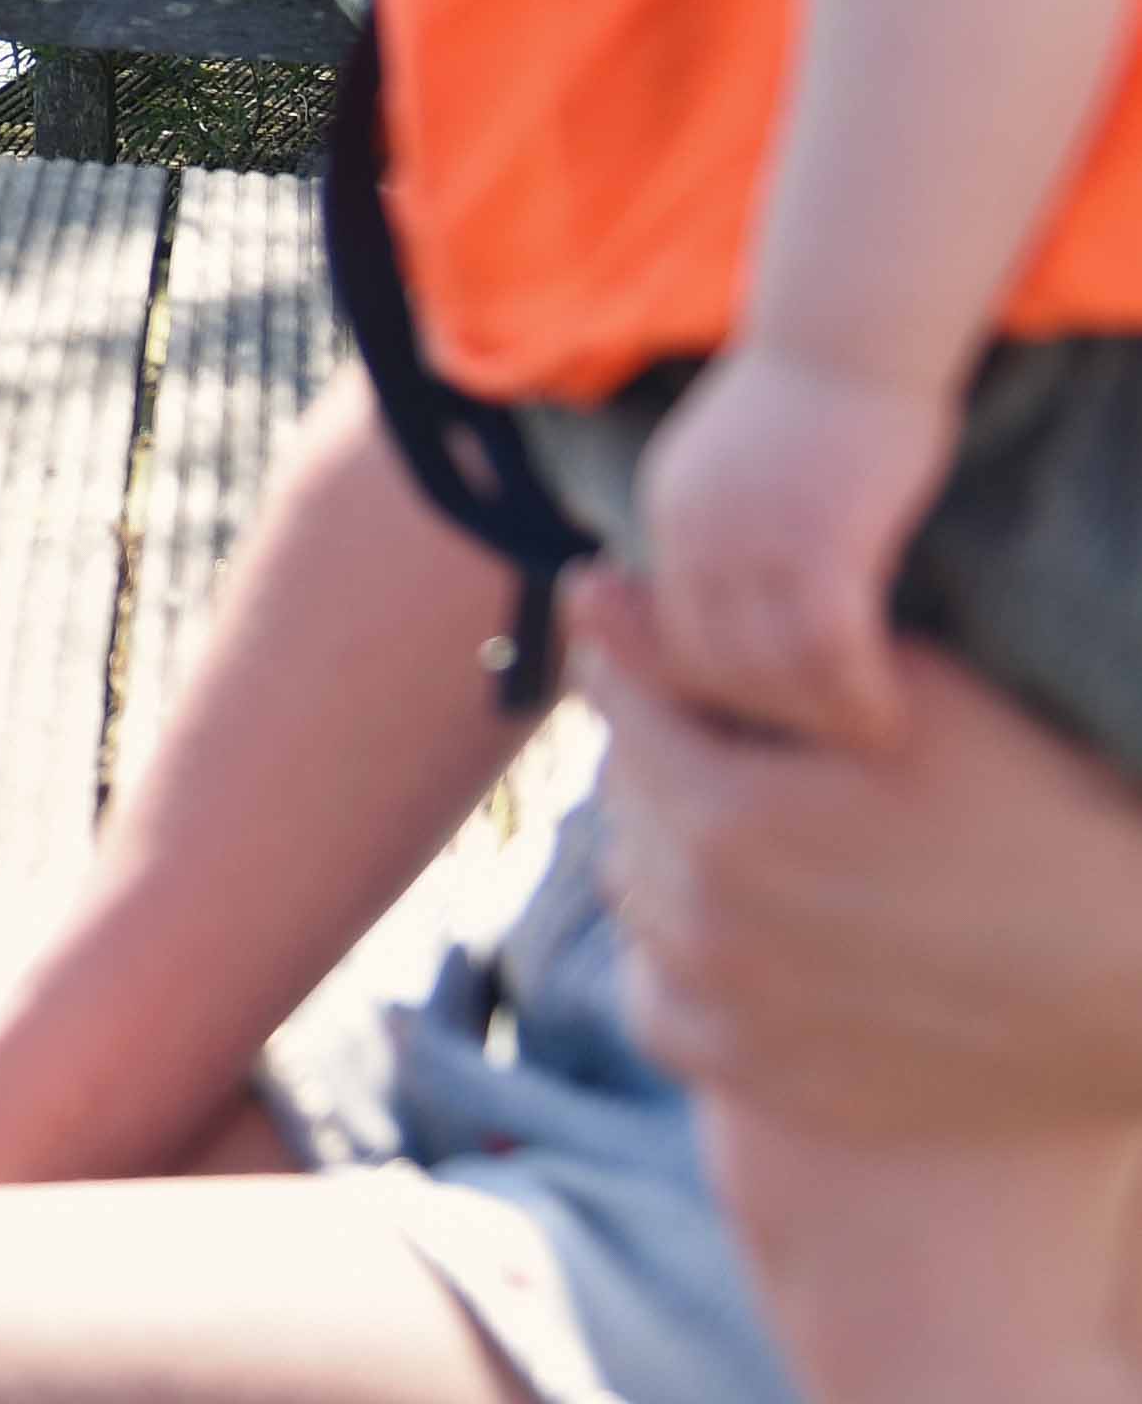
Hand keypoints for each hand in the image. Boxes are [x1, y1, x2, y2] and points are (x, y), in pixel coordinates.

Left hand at [581, 564, 1141, 1142]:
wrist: (1131, 977)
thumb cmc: (1030, 802)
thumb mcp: (890, 692)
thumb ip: (716, 646)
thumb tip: (586, 588)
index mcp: (724, 818)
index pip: (620, 696)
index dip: (661, 655)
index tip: (714, 658)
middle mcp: (707, 932)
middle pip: (624, 794)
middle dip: (666, 747)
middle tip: (756, 738)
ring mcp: (735, 1020)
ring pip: (634, 890)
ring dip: (668, 843)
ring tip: (761, 820)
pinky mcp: (768, 1083)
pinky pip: (656, 999)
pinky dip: (676, 952)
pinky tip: (740, 916)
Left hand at [630, 347, 953, 751]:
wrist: (851, 323)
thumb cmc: (820, 385)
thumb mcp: (740, 456)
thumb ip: (729, 519)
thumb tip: (744, 589)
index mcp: (670, 505)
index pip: (672, 632)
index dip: (727, 683)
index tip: (780, 707)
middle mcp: (693, 529)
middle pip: (709, 666)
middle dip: (766, 714)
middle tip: (823, 733)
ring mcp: (751, 540)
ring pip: (766, 674)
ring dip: (814, 717)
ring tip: (863, 735)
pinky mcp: (819, 545)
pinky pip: (828, 657)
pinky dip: (857, 697)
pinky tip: (890, 714)